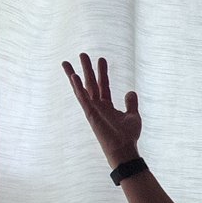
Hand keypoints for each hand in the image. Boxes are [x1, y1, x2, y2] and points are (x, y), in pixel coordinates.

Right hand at [62, 53, 141, 168]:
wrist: (125, 149)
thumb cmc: (128, 136)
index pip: (103, 85)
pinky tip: (74, 77)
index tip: (101, 59)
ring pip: (82, 88)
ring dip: (75, 75)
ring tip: (68, 62)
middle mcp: (98, 106)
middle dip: (87, 69)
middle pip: (91, 83)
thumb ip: (131, 103)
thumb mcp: (133, 116)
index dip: (102, 72)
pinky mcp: (90, 114)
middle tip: (83, 54)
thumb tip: (130, 91)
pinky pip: (83, 99)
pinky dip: (78, 88)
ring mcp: (93, 110)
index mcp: (107, 106)